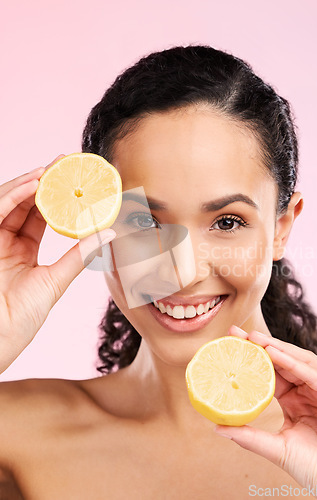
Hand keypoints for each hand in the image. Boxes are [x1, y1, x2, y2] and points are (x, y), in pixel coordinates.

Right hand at [0, 155, 115, 373]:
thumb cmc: (20, 319)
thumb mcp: (53, 282)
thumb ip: (77, 257)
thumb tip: (107, 234)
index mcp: (22, 250)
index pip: (40, 215)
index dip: (58, 197)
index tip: (78, 182)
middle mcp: (5, 240)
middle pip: (25, 202)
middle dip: (46, 182)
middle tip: (68, 164)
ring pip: (9, 201)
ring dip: (31, 182)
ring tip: (55, 168)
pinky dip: (13, 194)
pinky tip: (34, 183)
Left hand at [215, 326, 316, 498]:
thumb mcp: (277, 449)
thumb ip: (250, 437)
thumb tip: (217, 427)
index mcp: (297, 400)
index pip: (274, 372)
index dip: (254, 357)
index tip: (232, 344)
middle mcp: (312, 392)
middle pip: (286, 361)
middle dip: (263, 345)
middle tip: (238, 333)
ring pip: (302, 363)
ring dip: (278, 348)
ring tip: (255, 338)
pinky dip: (295, 364)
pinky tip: (275, 355)